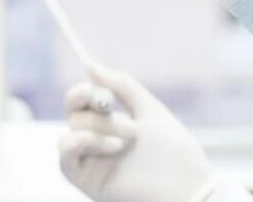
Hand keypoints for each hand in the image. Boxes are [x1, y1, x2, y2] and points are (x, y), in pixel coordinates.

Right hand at [59, 63, 215, 201]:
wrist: (187, 186)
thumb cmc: (174, 151)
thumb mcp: (149, 110)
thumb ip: (122, 86)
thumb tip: (91, 65)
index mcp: (110, 123)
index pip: (82, 102)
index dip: (84, 92)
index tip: (99, 90)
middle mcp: (97, 141)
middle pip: (75, 114)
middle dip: (100, 113)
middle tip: (128, 122)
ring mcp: (91, 160)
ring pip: (71, 131)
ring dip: (98, 129)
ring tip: (129, 140)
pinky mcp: (87, 180)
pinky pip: (65, 158)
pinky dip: (80, 143)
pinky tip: (110, 145)